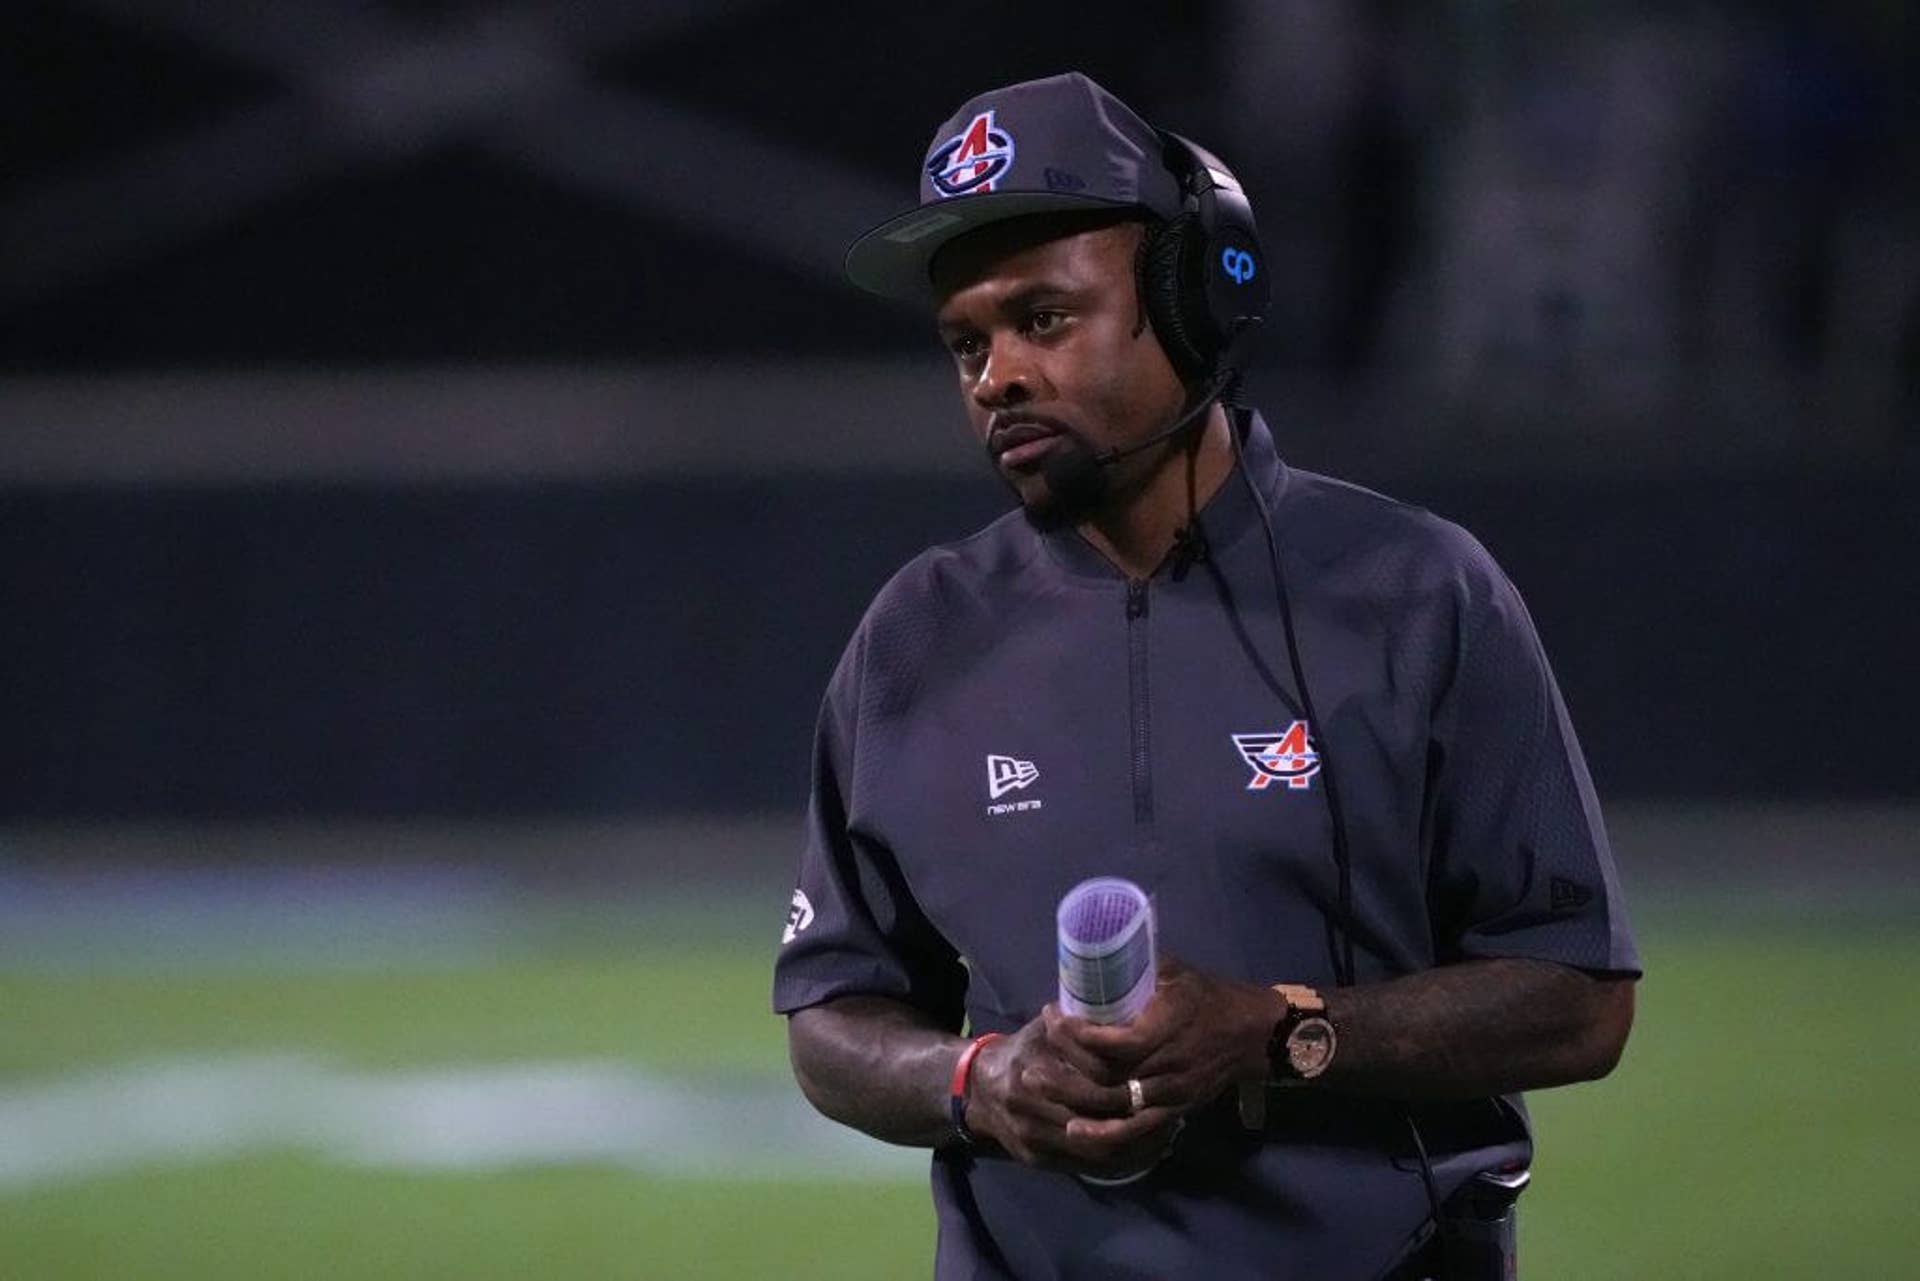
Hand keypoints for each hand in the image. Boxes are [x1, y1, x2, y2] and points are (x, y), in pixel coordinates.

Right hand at [966, 1012, 1182, 1178]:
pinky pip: (1086, 1168)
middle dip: (1139, 1123)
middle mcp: (1030, 1111)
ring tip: (1166, 1133)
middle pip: (1098, 1125)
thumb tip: (1124, 1007)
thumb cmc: (1022, 1049)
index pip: (1092, 1086)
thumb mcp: (1045, 1029)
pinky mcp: (1038, 1161)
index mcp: (1033, 1072)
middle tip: (1173, 1112)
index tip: (1160, 1080)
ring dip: (1134, 1147)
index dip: (1129, 1087)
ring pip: (1096, 1153)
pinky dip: (1119, 1162)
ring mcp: (1032, 1140)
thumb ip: (1078, 1025)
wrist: (978, 1087)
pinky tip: (1144, 1151)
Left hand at [1044, 952, 1277, 1138]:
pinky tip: (1075, 1133)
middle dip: (1066, 1060)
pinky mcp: (1175, 1110)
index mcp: (1168, 1026)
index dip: (1079, 1034)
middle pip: (1108, 1074)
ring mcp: (1171, 1092)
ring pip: (1116, 1103)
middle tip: (1037, 1041)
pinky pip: (1137, 1130)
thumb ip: (1136, 966)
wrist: (1253, 1033)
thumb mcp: (1174, 970)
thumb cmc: (1208, 995)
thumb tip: (1090, 954)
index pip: (1116, 1042)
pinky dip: (1105, 1134)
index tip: (1054, 1014)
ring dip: (1072, 1096)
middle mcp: (1169, 1065)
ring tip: (1036, 1082)